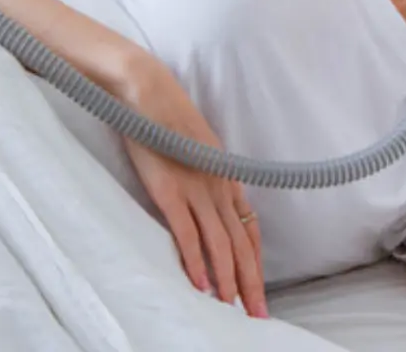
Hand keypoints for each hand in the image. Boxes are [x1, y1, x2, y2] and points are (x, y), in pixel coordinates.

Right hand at [116, 54, 267, 317]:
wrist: (146, 91)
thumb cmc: (167, 117)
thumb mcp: (196, 148)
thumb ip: (205, 175)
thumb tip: (207, 201)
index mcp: (226, 175)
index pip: (249, 227)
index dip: (255, 261)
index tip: (259, 287)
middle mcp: (218, 185)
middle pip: (240, 242)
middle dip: (251, 281)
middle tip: (258, 314)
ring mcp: (195, 188)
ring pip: (220, 244)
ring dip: (229, 280)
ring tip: (234, 309)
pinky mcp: (169, 191)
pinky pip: (188, 234)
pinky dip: (196, 262)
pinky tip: (200, 285)